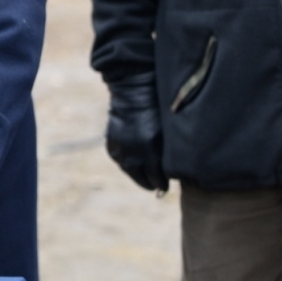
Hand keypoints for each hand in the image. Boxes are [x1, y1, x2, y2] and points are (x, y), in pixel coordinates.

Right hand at [106, 74, 166, 191]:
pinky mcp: (111, 143)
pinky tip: (133, 164)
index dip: (161, 184)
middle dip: (149, 183)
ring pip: (129, 170)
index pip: (156, 177)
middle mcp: (132, 152)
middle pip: (140, 178)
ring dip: (137, 175)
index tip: (166, 188)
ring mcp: (120, 148)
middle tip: (156, 187)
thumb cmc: (157, 110)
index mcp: (148, 149)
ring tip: (145, 177)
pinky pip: (119, 160)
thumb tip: (170, 170)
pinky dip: (127, 163)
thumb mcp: (166, 132)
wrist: (134, 93)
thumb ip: (167, 152)